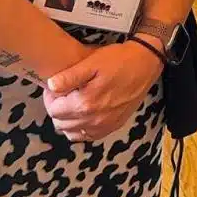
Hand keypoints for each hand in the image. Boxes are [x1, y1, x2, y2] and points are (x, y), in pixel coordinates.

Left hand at [43, 41, 162, 141]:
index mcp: (86, 103)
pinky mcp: (113, 126)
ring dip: (67, 120)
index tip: (54, 87)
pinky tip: (84, 112)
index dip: (50, 98)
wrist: (145, 64)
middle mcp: (94, 120)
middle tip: (63, 93)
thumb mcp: (92, 62)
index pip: (54, 110)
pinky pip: (87, 136)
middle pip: (61, 124)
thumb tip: (50, 86)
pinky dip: (81, 127)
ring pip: (72, 133)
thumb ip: (69, 76)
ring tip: (72, 102)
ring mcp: (104, 126)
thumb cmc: (119, 60)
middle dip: (57, 109)